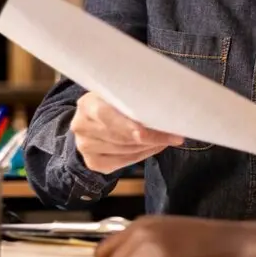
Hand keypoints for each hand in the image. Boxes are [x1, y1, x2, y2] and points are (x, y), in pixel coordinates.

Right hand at [70, 92, 184, 173]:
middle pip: (121, 136)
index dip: (133, 125)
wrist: (94, 119)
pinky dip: (142, 155)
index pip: (110, 116)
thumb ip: (135, 98)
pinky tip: (153, 147)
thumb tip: (166, 109)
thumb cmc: (115, 103)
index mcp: (88, 103)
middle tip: (174, 134)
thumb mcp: (120, 94)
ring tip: (166, 138)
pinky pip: (122, 162)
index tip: (157, 129)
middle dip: (151, 136)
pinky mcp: (92, 161)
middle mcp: (81, 125)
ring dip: (150, 145)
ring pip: (125, 149)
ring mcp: (84, 145)